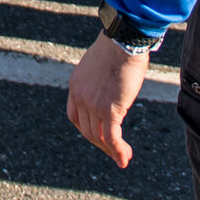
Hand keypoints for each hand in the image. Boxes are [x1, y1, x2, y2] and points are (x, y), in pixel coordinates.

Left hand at [66, 33, 146, 168]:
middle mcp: (81, 96)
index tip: (99, 136)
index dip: (86, 129)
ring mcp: (93, 104)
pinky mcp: (110, 109)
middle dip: (101, 144)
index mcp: (76, 85)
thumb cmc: (118, 47)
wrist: (124, 41)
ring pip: (98, 136)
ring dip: (111, 150)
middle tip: (115, 152)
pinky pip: (112, 136)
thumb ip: (100, 81)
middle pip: (86, 130)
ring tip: (124, 158)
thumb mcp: (100, 64)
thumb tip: (112, 90)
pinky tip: (124, 158)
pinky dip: (118, 150)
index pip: (75, 116)